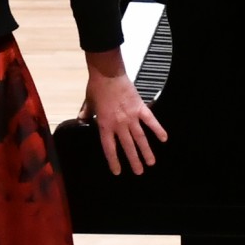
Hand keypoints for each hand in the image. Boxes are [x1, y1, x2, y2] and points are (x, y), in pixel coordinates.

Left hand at [84, 51, 165, 176]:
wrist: (107, 73)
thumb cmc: (97, 87)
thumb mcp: (88, 103)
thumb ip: (85, 114)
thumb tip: (81, 120)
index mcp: (105, 125)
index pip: (110, 148)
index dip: (114, 161)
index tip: (118, 171)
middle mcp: (119, 124)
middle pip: (128, 146)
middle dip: (134, 161)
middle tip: (139, 172)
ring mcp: (131, 116)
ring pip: (140, 138)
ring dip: (146, 151)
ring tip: (151, 162)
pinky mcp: (140, 107)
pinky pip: (150, 121)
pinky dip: (158, 129)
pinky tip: (164, 139)